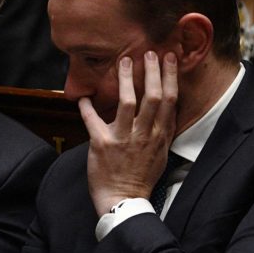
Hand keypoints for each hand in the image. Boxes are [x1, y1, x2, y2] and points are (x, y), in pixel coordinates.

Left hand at [79, 51, 177, 216]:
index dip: (170, 77)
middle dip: (151, 72)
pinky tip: (83, 96)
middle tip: (148, 52)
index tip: (169, 58)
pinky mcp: (102, 144)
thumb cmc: (142, 176)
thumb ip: (163, 130)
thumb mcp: (161, 153)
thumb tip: (168, 107)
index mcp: (160, 135)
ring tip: (123, 62)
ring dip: (125, 80)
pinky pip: (93, 119)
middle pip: (152, 96)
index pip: (169, 100)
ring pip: (127, 102)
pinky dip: (87, 107)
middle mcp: (144, 134)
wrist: (124, 200)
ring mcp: (123, 138)